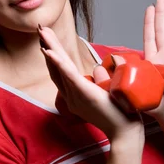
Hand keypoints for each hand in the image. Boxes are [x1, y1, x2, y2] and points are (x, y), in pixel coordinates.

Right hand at [38, 25, 144, 143]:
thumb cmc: (119, 116)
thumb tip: (100, 69)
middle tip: (40, 28)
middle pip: (56, 67)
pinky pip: (69, 76)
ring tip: (42, 32)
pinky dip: (58, 63)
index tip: (48, 39)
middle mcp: (71, 96)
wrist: (124, 134)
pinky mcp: (85, 94)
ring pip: (60, 68)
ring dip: (50, 48)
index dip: (53, 55)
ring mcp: (77, 96)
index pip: (60, 71)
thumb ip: (101, 81)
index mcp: (75, 95)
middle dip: (48, 45)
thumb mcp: (106, 94)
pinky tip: (49, 52)